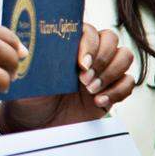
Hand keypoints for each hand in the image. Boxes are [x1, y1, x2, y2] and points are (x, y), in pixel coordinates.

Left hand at [0, 23, 133, 132]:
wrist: (37, 125)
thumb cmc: (29, 97)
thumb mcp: (25, 77)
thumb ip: (30, 60)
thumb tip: (27, 48)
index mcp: (66, 44)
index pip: (88, 30)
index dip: (89, 44)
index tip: (81, 64)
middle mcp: (87, 53)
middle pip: (111, 38)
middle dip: (101, 59)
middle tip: (84, 81)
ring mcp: (101, 70)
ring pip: (124, 55)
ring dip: (111, 73)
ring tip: (91, 91)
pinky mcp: (112, 89)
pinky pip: (129, 81)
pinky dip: (118, 91)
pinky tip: (98, 101)